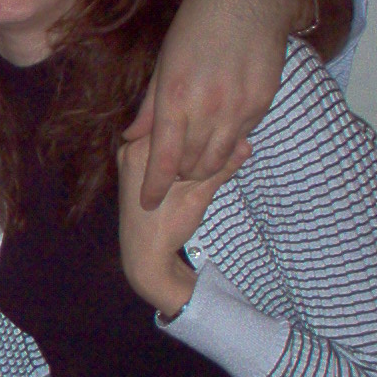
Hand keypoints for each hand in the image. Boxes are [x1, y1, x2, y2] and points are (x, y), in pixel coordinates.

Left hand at [117, 133, 245, 315]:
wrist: (145, 257)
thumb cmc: (169, 227)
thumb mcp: (199, 195)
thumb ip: (222, 168)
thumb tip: (248, 143)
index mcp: (139, 152)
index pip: (175, 124)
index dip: (200, 122)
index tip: (222, 119)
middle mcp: (129, 150)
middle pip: (170, 131)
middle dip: (196, 131)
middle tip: (221, 127)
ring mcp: (129, 159)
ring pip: (167, 141)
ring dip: (188, 142)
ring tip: (212, 139)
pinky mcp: (135, 169)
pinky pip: (161, 152)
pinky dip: (179, 153)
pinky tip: (198, 153)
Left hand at [124, 0, 286, 208]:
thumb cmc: (197, 26)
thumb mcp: (164, 63)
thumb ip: (150, 106)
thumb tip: (131, 137)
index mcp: (175, 96)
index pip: (162, 160)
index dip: (154, 187)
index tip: (149, 203)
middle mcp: (207, 107)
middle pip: (191, 166)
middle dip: (179, 176)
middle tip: (173, 172)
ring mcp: (238, 107)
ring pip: (219, 159)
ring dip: (204, 165)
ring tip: (195, 158)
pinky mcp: (262, 103)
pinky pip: (241, 138)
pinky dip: (227, 143)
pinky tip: (220, 130)